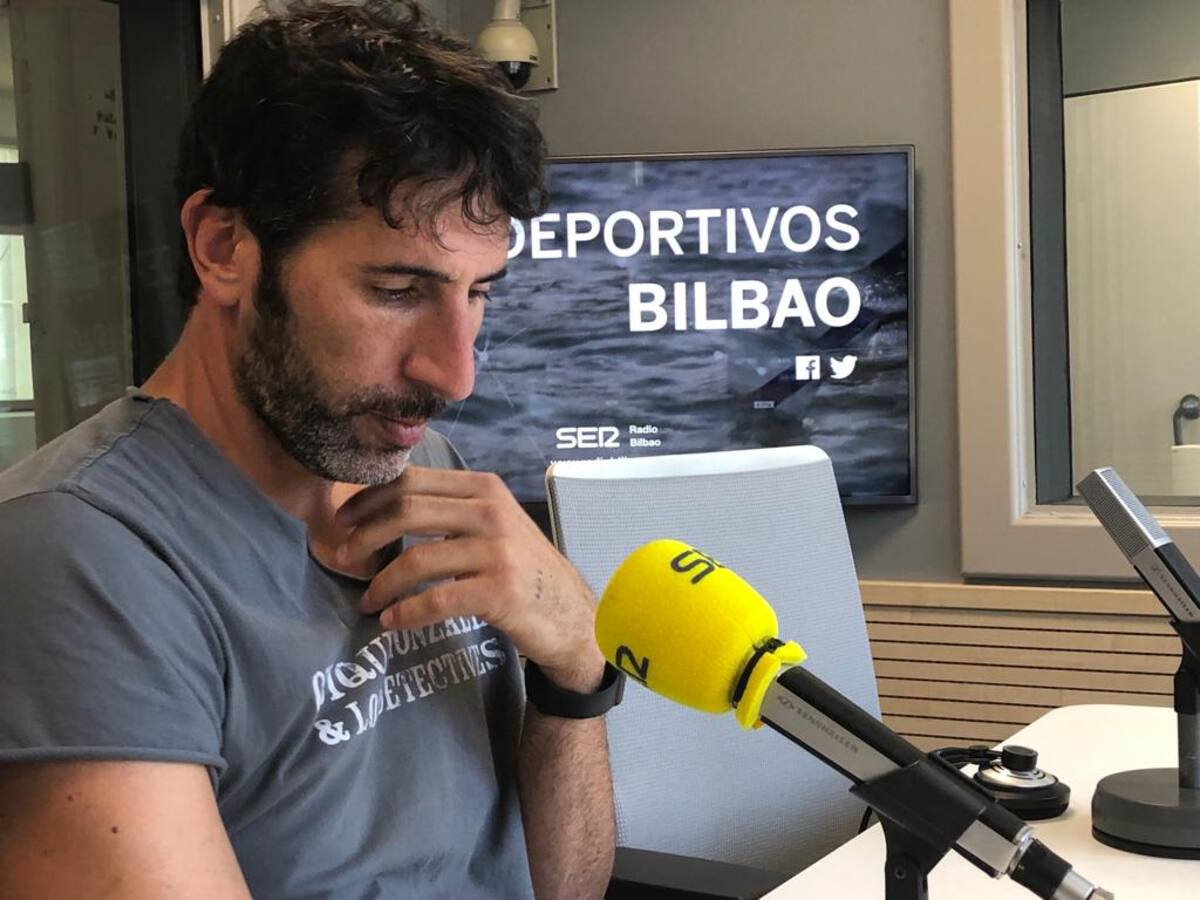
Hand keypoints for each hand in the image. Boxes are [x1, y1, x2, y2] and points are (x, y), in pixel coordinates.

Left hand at [336, 466, 604, 689]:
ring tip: (368, 602)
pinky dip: (406, 612)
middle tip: (341, 558)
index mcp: (484, 487)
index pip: (412, 482)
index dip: (369, 499)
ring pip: (417, 559)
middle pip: (407, 512)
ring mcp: (498, 550)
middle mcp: (491, 512)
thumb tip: (381, 508)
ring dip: (381, 584)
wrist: (569, 614)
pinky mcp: (500, 590)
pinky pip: (437, 599)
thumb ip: (450, 510)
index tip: (342, 521)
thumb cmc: (521, 569)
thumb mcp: (492, 525)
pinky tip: (391, 622)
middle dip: (364, 536)